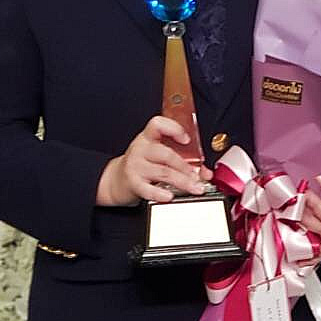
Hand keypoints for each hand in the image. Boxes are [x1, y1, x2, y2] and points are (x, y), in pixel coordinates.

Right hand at [96, 115, 212, 206]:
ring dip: (182, 181)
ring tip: (194, 187)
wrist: (115, 180)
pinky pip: (148, 189)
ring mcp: (136, 166)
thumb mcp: (157, 156)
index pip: (158, 125)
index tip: (187, 140)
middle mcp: (141, 149)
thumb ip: (181, 159)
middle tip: (199, 176)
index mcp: (148, 137)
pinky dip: (161, 193)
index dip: (173, 129)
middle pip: (166, 154)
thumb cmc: (142, 165)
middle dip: (186, 166)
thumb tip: (206, 172)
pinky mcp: (133, 183)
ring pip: (163, 171)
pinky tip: (170, 196)